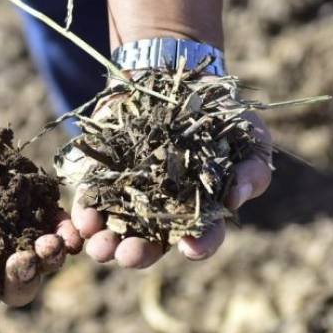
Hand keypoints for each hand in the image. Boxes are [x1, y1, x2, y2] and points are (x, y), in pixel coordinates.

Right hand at [0, 129, 83, 309]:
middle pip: (15, 290)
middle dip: (20, 278)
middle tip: (20, 259)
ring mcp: (19, 240)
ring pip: (42, 262)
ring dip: (49, 257)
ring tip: (50, 243)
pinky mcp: (37, 213)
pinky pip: (56, 227)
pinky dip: (64, 229)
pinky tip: (69, 227)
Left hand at [70, 91, 271, 268]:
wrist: (174, 77)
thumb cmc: (220, 113)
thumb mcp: (248, 135)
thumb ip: (250, 169)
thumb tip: (236, 199)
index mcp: (199, 209)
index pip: (202, 236)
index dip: (200, 245)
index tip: (192, 248)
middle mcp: (162, 210)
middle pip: (151, 242)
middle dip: (139, 252)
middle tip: (129, 255)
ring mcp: (130, 194)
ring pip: (116, 228)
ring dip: (106, 242)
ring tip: (99, 246)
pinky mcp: (102, 175)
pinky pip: (91, 199)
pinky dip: (85, 212)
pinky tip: (82, 218)